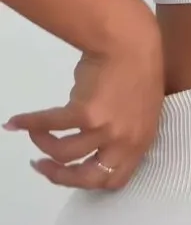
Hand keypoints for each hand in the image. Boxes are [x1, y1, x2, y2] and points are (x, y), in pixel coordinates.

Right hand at [4, 21, 165, 190]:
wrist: (131, 42)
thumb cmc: (138, 69)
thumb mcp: (140, 109)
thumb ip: (122, 128)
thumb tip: (95, 135)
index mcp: (140, 142)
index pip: (115, 180)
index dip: (88, 182)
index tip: (69, 173)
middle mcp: (124, 141)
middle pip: (87, 177)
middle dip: (60, 176)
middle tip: (41, 166)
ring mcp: (106, 129)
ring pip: (64, 153)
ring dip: (43, 146)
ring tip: (34, 134)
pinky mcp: (86, 113)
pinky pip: (51, 125)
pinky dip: (29, 123)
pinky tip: (16, 122)